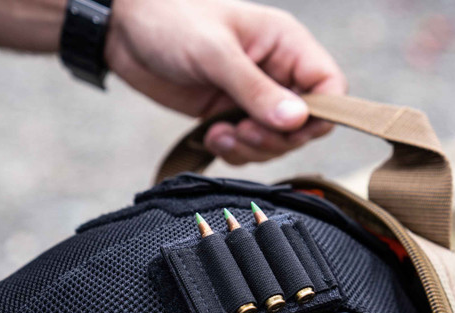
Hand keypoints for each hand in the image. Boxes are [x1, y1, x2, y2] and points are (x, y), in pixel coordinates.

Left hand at [106, 0, 346, 164]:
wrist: (124, 29)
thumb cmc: (171, 19)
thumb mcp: (215, 53)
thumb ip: (256, 90)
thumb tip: (296, 121)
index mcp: (286, 44)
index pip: (331, 88)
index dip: (320, 115)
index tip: (288, 127)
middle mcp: (277, 72)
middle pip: (305, 125)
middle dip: (275, 138)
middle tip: (243, 131)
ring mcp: (253, 97)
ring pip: (277, 142)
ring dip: (251, 149)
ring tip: (221, 133)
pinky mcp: (230, 115)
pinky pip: (248, 148)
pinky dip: (233, 152)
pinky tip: (211, 136)